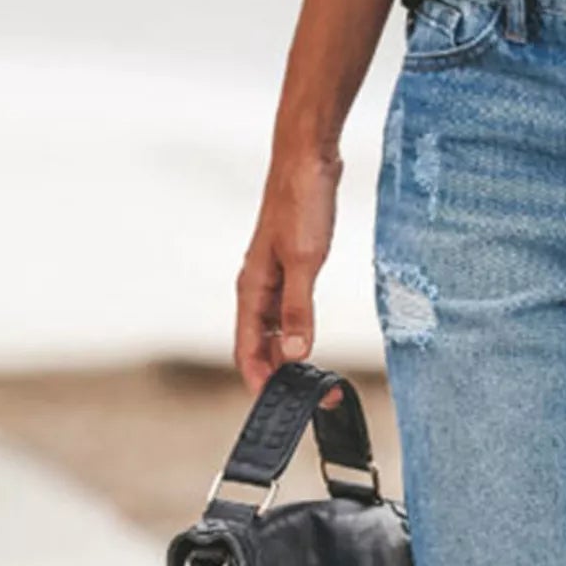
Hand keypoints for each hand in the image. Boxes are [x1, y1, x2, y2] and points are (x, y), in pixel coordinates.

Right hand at [235, 148, 342, 392]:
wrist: (308, 158)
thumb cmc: (301, 202)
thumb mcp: (304, 261)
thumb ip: (299, 310)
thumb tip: (296, 354)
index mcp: (252, 289)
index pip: (247, 350)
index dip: (260, 381)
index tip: (281, 407)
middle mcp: (256, 287)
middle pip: (261, 345)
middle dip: (281, 375)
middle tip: (314, 399)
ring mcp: (273, 277)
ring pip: (275, 331)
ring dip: (292, 357)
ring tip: (318, 379)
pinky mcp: (291, 267)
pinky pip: (289, 312)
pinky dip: (299, 333)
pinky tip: (314, 343)